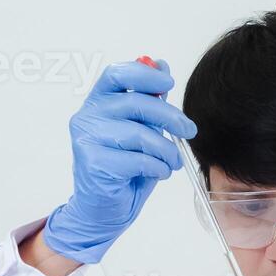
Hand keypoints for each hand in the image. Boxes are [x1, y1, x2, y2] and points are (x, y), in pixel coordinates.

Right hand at [43, 59, 197, 261]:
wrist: (103, 210)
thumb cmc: (124, 169)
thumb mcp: (141, 130)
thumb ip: (149, 100)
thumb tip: (162, 66)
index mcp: (98, 102)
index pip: (117, 74)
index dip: (145, 75)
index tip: (169, 84)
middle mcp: (87, 116)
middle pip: (135, 103)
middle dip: (170, 117)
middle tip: (189, 131)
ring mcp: (87, 140)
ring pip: (139, 134)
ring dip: (166, 150)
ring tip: (172, 162)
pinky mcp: (93, 163)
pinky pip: (137, 159)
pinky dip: (157, 167)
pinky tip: (159, 173)